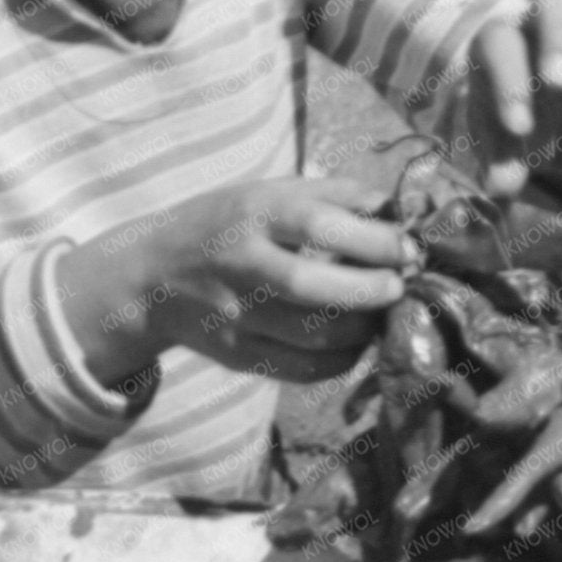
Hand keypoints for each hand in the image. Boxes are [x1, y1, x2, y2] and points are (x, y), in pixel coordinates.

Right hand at [61, 175, 417, 388]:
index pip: (319, 225)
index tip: (409, 248)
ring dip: (363, 330)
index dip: (374, 240)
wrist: (153, 276)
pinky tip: (355, 343)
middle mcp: (241, 264)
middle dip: (371, 291)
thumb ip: (335, 194)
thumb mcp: (270, 192)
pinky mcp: (237, 355)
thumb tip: (400, 209)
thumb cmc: (228, 224)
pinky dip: (341, 361)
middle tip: (400, 287)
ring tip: (382, 314)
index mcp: (254, 213)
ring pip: (313, 337)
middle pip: (312, 287)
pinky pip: (302, 369)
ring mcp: (235, 316)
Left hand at [469, 0, 561, 203]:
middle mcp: (545, 19)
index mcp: (503, 42)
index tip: (520, 128)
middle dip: (558, 37)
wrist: (558, 127)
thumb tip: (502, 187)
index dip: (508, 82)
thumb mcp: (504, 149)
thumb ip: (500, 163)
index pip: (500, 43)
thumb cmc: (523, 131)